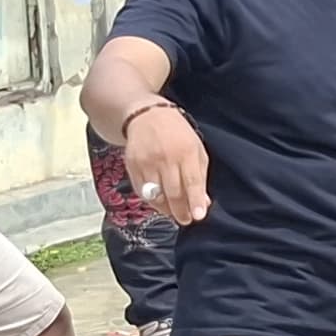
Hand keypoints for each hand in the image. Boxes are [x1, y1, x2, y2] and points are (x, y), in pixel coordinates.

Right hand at [123, 104, 212, 226]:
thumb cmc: (178, 135)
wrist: (147, 116)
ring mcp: (147, 162)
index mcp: (186, 152)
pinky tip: (159, 202)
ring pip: (156, 195)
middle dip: (180, 211)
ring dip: (166, 209)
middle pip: (173, 192)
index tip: (198, 216)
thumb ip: (200, 177)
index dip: (195, 201)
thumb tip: (203, 203)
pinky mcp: (132, 165)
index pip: (192, 181)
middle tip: (185, 220)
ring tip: (173, 212)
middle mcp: (165, 157)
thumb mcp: (196, 149)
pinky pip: (141, 191)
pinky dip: (151, 201)